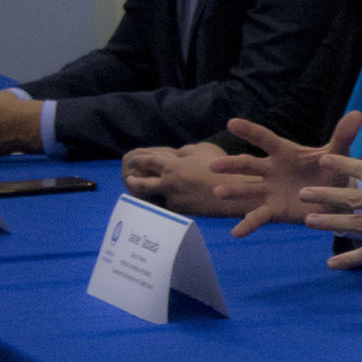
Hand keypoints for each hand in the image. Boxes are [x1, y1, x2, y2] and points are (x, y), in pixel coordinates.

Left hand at [123, 143, 263, 216]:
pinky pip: (170, 205)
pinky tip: (167, 202)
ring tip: (145, 194)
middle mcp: (168, 184)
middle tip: (128, 179)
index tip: (133, 160)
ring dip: (148, 195)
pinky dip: (167, 202)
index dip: (140, 160)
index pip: (149, 162)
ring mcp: (174, 200)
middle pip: (144, 183)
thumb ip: (186, 151)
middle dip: (135, 181)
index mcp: (172, 166)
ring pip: (155, 197)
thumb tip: (179, 154)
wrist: (232, 192)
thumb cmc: (221, 167)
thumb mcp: (203, 149)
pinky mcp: (183, 211)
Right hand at [210, 113, 361, 237]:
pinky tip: (235, 233)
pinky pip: (258, 216)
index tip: (232, 122)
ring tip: (219, 193)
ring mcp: (270, 190)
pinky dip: (247, 224)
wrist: (334, 196)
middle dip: (232, 165)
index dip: (250, 131)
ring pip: (247, 190)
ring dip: (233, 191)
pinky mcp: (273, 209)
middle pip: (249, 165)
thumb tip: (358, 113)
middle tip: (214, 165)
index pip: (265, 139)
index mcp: (285, 152)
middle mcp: (272, 170)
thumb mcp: (338, 154)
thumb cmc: (330, 170)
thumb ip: (343, 136)